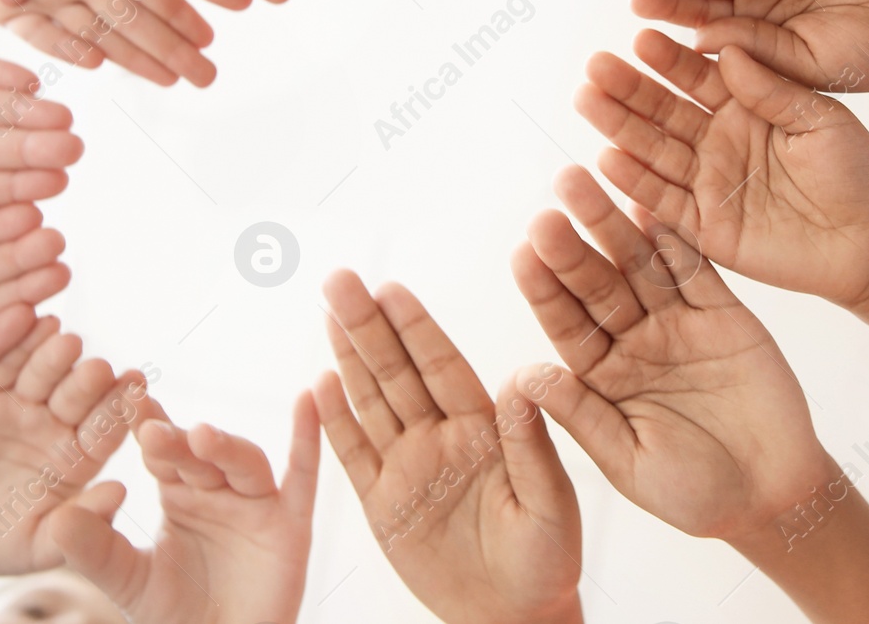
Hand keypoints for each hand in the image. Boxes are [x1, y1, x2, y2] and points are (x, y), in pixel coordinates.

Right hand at [0, 321, 142, 573]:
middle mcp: (56, 421)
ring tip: (65, 341)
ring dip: (52, 356)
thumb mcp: (35, 544)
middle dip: (87, 381)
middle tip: (99, 368)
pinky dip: (7, 345)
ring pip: (40, 372)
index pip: (104, 429)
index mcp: (79, 454)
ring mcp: (19, 402)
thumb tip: (121, 495)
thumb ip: (79, 522)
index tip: (136, 394)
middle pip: (76, 394)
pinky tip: (22, 322)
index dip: (120, 412)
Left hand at [51, 394, 319, 623]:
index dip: (147, 426)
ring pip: (244, 462)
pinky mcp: (291, 524)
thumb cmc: (175, 616)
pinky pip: (302, 475)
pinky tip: (309, 398)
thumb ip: (96, 550)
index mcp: (179, 493)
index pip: (162, 451)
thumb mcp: (128, 582)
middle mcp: (219, 489)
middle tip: (151, 430)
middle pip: (201, 454)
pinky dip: (309, 435)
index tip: (124, 400)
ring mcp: (257, 503)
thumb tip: (58, 519)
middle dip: (178, 441)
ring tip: (201, 436)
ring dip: (225, 446)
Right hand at [313, 271, 582, 623]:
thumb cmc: (546, 560)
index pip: (442, 367)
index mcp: (483, 428)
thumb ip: (531, 442)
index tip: (392, 289)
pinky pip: (354, 454)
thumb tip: (522, 378)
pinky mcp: (383, 503)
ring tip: (328, 310)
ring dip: (348, 355)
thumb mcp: (549, 501)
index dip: (415, 328)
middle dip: (369, 324)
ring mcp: (409, 467)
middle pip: (397, 371)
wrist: (513, 617)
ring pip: (371, 401)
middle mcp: (441, 437)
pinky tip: (320, 383)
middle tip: (341, 278)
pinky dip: (335, 421)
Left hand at [512, 166, 833, 543]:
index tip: (522, 252)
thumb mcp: (629, 462)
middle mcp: (633, 340)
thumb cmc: (694, 493)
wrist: (772, 497)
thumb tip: (521, 377)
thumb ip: (580, 416)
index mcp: (601, 376)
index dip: (545, 289)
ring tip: (586, 181)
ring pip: (640, 266)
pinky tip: (649, 202)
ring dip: (614, 224)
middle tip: (551, 201)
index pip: (566, 324)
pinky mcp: (723, 313)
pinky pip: (696, 270)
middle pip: (597, 284)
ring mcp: (677, 323)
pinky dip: (675, 238)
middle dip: (573, 243)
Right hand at [575, 31, 868, 307]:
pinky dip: (635, 182)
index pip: (698, 77)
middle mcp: (717, 141)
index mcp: (745, 107)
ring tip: (586, 100)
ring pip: (654, 151)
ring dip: (619, 127)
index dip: (668, 59)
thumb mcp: (821, 119)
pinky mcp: (704, 228)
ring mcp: (707, 184)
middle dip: (629, 88)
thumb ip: (772, 89)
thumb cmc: (857, 175)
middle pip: (664, 111)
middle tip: (596, 65)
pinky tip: (607, 158)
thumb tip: (727, 48)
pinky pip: (664, 202)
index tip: (640, 35)